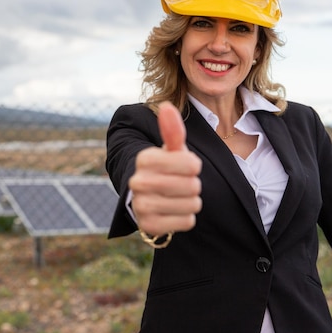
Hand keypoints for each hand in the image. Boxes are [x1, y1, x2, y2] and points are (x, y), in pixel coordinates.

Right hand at [129, 101, 202, 235]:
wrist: (150, 198)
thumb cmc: (167, 169)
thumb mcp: (171, 150)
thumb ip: (172, 129)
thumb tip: (166, 106)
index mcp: (144, 158)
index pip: (191, 164)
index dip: (194, 165)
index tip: (186, 166)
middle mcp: (137, 181)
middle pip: (193, 185)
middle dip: (193, 185)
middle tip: (182, 184)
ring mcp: (141, 205)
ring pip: (191, 204)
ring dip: (191, 202)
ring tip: (178, 197)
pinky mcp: (148, 226)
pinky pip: (187, 222)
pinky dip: (186, 218)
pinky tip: (174, 212)